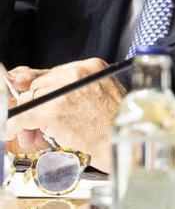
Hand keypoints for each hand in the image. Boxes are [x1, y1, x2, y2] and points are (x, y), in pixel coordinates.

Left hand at [5, 57, 123, 170]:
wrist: (123, 142)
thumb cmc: (115, 124)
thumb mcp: (102, 96)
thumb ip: (73, 89)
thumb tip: (36, 87)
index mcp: (93, 67)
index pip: (54, 72)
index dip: (42, 88)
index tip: (33, 98)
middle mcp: (77, 73)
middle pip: (39, 84)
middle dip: (34, 103)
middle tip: (36, 123)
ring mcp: (63, 90)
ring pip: (29, 98)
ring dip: (26, 117)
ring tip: (31, 132)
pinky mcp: (52, 110)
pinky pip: (22, 115)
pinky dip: (16, 126)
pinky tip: (18, 133)